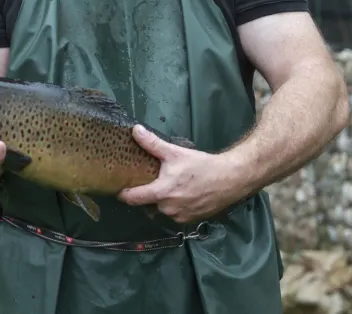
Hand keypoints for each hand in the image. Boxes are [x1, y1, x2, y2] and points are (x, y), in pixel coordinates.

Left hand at [116, 125, 245, 223]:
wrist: (231, 179)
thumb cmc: (201, 166)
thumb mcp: (175, 153)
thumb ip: (152, 143)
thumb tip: (134, 130)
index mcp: (161, 193)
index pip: (132, 199)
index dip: (123, 193)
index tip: (120, 186)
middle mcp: (168, 209)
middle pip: (147, 204)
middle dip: (148, 194)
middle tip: (152, 181)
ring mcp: (180, 217)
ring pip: (162, 210)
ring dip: (163, 201)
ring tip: (170, 186)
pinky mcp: (192, 221)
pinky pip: (176, 215)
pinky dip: (176, 206)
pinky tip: (183, 194)